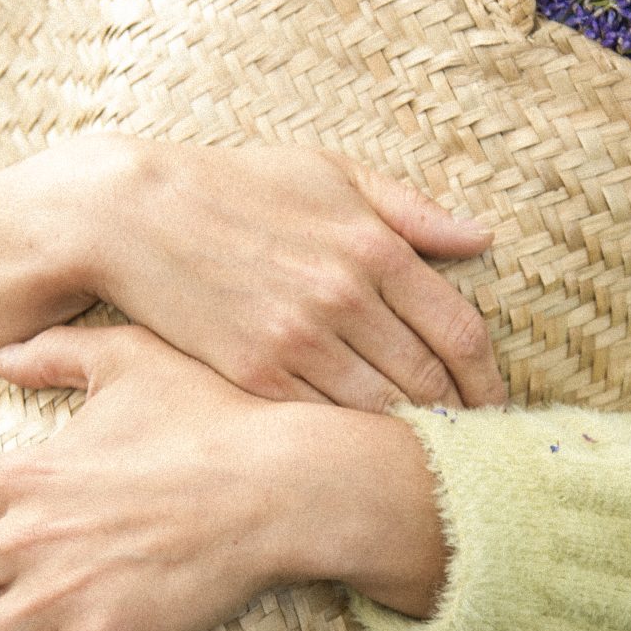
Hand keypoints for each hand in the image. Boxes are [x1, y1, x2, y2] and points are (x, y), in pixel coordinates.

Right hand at [77, 135, 509, 412]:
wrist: (135, 214)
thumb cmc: (239, 186)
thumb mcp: (331, 175)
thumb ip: (411, 210)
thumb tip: (481, 238)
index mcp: (374, 246)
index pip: (460, 332)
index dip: (488, 379)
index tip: (495, 404)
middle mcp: (344, 297)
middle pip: (429, 381)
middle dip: (461, 419)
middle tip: (475, 445)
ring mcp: (298, 339)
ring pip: (380, 410)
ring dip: (410, 437)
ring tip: (429, 456)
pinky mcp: (254, 373)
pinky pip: (322, 420)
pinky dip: (350, 440)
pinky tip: (362, 450)